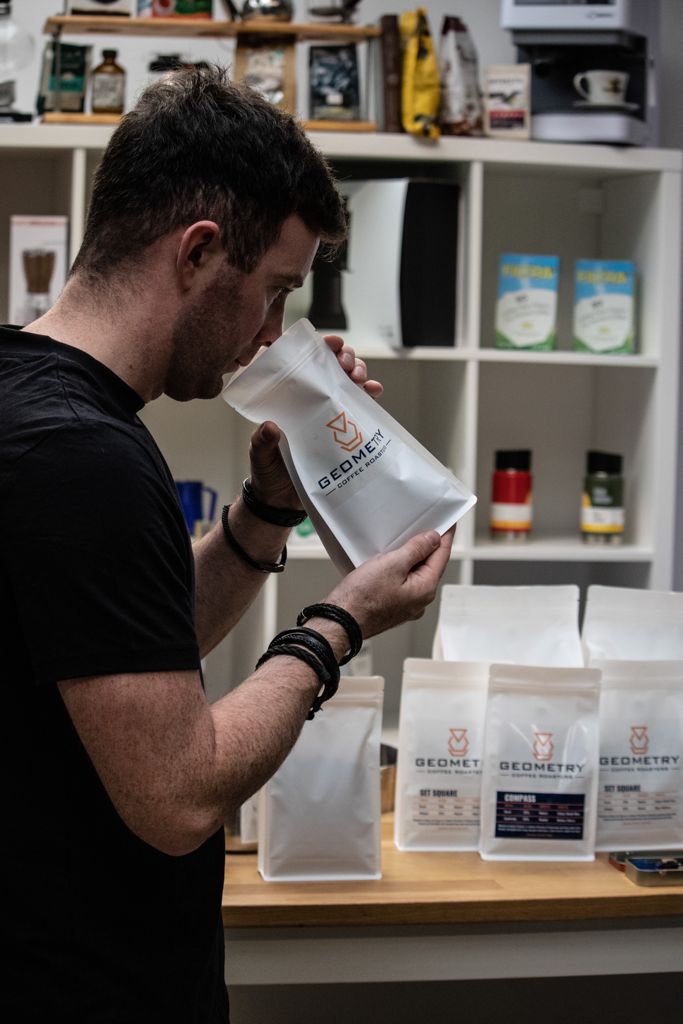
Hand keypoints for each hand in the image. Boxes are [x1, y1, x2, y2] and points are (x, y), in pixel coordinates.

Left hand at [247, 335, 382, 508]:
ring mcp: (328, 414)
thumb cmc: (266, 473)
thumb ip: (262, 442)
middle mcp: (310, 401)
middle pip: (331, 367)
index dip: (319, 348)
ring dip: (359, 372)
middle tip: (348, 364)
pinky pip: (359, 408)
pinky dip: (369, 396)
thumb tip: (270, 427)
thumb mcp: (259, 455)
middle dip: (344, 357)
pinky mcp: (344, 431)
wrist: (282, 501)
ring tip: (360, 378)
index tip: (331, 344)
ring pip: (348, 382)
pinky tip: (374, 392)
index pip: (303, 363)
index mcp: (288, 399)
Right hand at [324, 527, 454, 639]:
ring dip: (411, 558)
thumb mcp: (392, 564)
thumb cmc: (361, 599)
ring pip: (415, 574)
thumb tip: (433, 539)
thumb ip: (416, 549)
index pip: (442, 556)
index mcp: (425, 589)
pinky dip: (400, 569)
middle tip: (425, 526)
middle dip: (427, 546)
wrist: (340, 621)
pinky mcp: (393, 606)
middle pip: (430, 566)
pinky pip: (403, 583)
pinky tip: (390, 561)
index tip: (449, 523)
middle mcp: (420, 600)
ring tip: (404, 541)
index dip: (445, 536)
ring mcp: (406, 605)